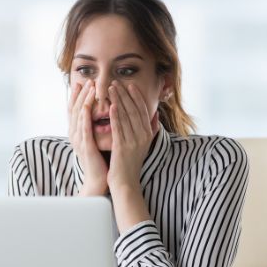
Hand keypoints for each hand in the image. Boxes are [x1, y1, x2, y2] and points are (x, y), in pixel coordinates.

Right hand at [68, 79, 108, 194]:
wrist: (99, 180)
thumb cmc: (101, 160)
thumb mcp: (99, 140)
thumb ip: (99, 126)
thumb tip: (106, 112)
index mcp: (79, 132)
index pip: (77, 109)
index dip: (80, 95)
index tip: (84, 81)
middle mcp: (75, 134)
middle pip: (76, 109)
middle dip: (81, 93)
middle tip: (87, 80)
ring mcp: (79, 140)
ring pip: (79, 115)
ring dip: (84, 100)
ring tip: (89, 87)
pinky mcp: (85, 146)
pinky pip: (84, 128)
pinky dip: (86, 116)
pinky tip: (89, 106)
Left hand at [107, 80, 159, 194]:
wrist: (126, 183)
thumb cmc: (130, 164)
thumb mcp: (143, 145)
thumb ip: (150, 129)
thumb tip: (156, 115)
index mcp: (148, 134)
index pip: (142, 111)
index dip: (136, 97)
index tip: (129, 85)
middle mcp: (143, 137)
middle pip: (134, 110)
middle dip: (125, 95)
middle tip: (117, 82)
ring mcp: (134, 142)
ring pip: (126, 116)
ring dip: (118, 101)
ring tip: (111, 88)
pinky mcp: (123, 148)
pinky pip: (119, 129)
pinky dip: (116, 116)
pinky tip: (111, 106)